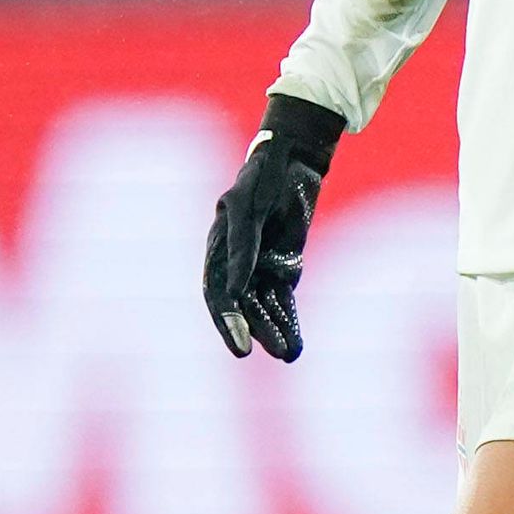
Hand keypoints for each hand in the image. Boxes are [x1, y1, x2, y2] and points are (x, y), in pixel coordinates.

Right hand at [204, 94, 346, 358]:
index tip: (241, 344)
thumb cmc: (265, 176)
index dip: (227, 319)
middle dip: (254, 330)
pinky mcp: (283, 268)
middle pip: (242, 305)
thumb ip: (242, 245)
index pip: (217, 292)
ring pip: (264, 307)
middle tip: (265, 353)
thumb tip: (235, 288)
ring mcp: (260, 267)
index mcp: (218, 247)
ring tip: (288, 354)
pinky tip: (295, 344)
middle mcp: (236, 263)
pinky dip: (289, 321)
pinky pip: (283, 301)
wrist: (294, 159)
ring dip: (274, 331)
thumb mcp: (251, 206)